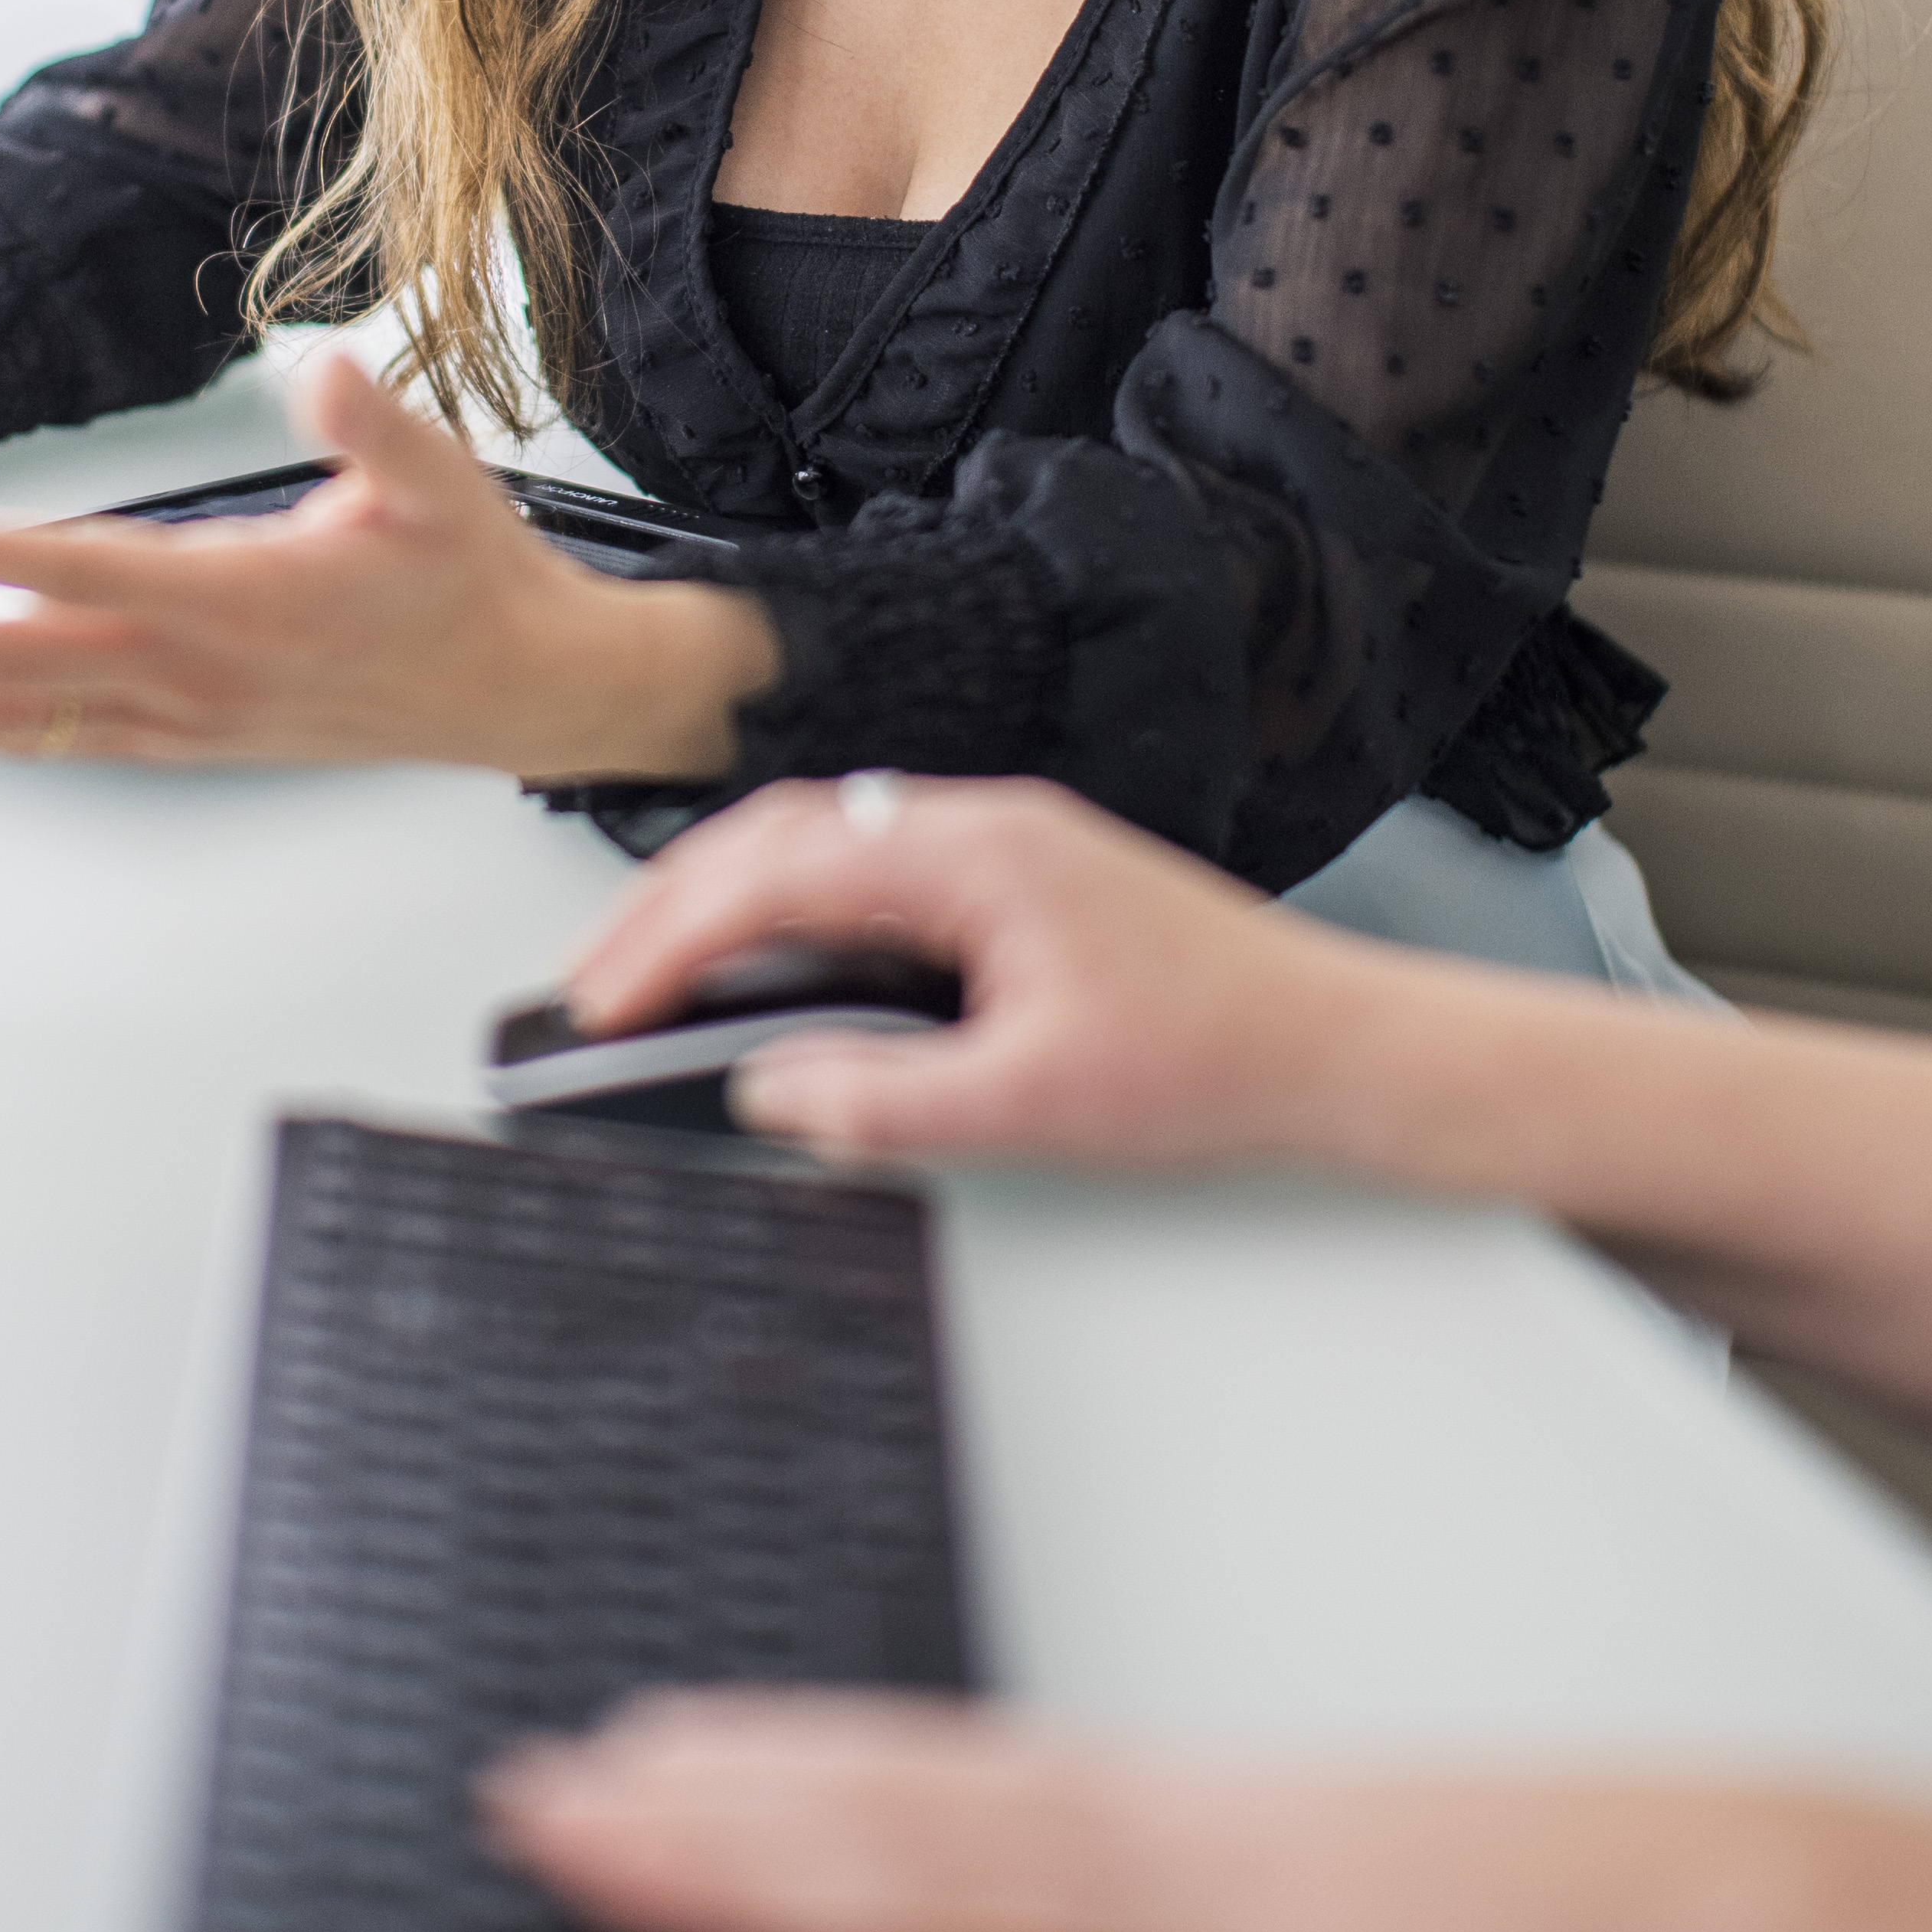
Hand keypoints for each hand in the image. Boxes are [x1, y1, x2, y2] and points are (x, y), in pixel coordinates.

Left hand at [0, 346, 777, 776]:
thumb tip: (324, 371)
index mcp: (243, 598)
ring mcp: (183, 716)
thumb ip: (375, 427)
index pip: (90, 573)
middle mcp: (195, 670)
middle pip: (12, 660)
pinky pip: (55, 738)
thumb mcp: (442, 480)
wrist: (519, 687)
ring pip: (15, 713)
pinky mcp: (185, 738)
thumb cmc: (469, 577)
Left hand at [482, 1693, 1749, 1931]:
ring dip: (753, 1900)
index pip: (908, 1772)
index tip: (619, 1743)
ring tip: (604, 1868)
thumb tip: (964, 1915)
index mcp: (1156, 1809)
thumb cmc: (1491, 1886)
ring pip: (927, 1922)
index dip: (754, 1762)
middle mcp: (1146, 1872)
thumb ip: (1126, 1870)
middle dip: (692, 1824)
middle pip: (875, 1835)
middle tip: (532, 1796)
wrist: (1681, 1918)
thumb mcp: (1289, 1849)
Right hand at [563, 774, 1357, 1171]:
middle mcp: (979, 827)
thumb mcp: (1036, 1104)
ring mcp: (998, 848)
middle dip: (670, 909)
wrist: (1336, 1049)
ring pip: (818, 845)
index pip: (778, 872)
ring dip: (726, 903)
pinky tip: (767, 970)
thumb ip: (889, 1100)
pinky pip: (866, 871)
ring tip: (654, 979)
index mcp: (975, 852)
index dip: (671, 937)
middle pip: (780, 837)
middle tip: (594, 990)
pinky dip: (789, 913)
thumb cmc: (1220, 1055)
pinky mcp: (1013, 884)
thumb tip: (773, 1092)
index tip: (603, 1002)